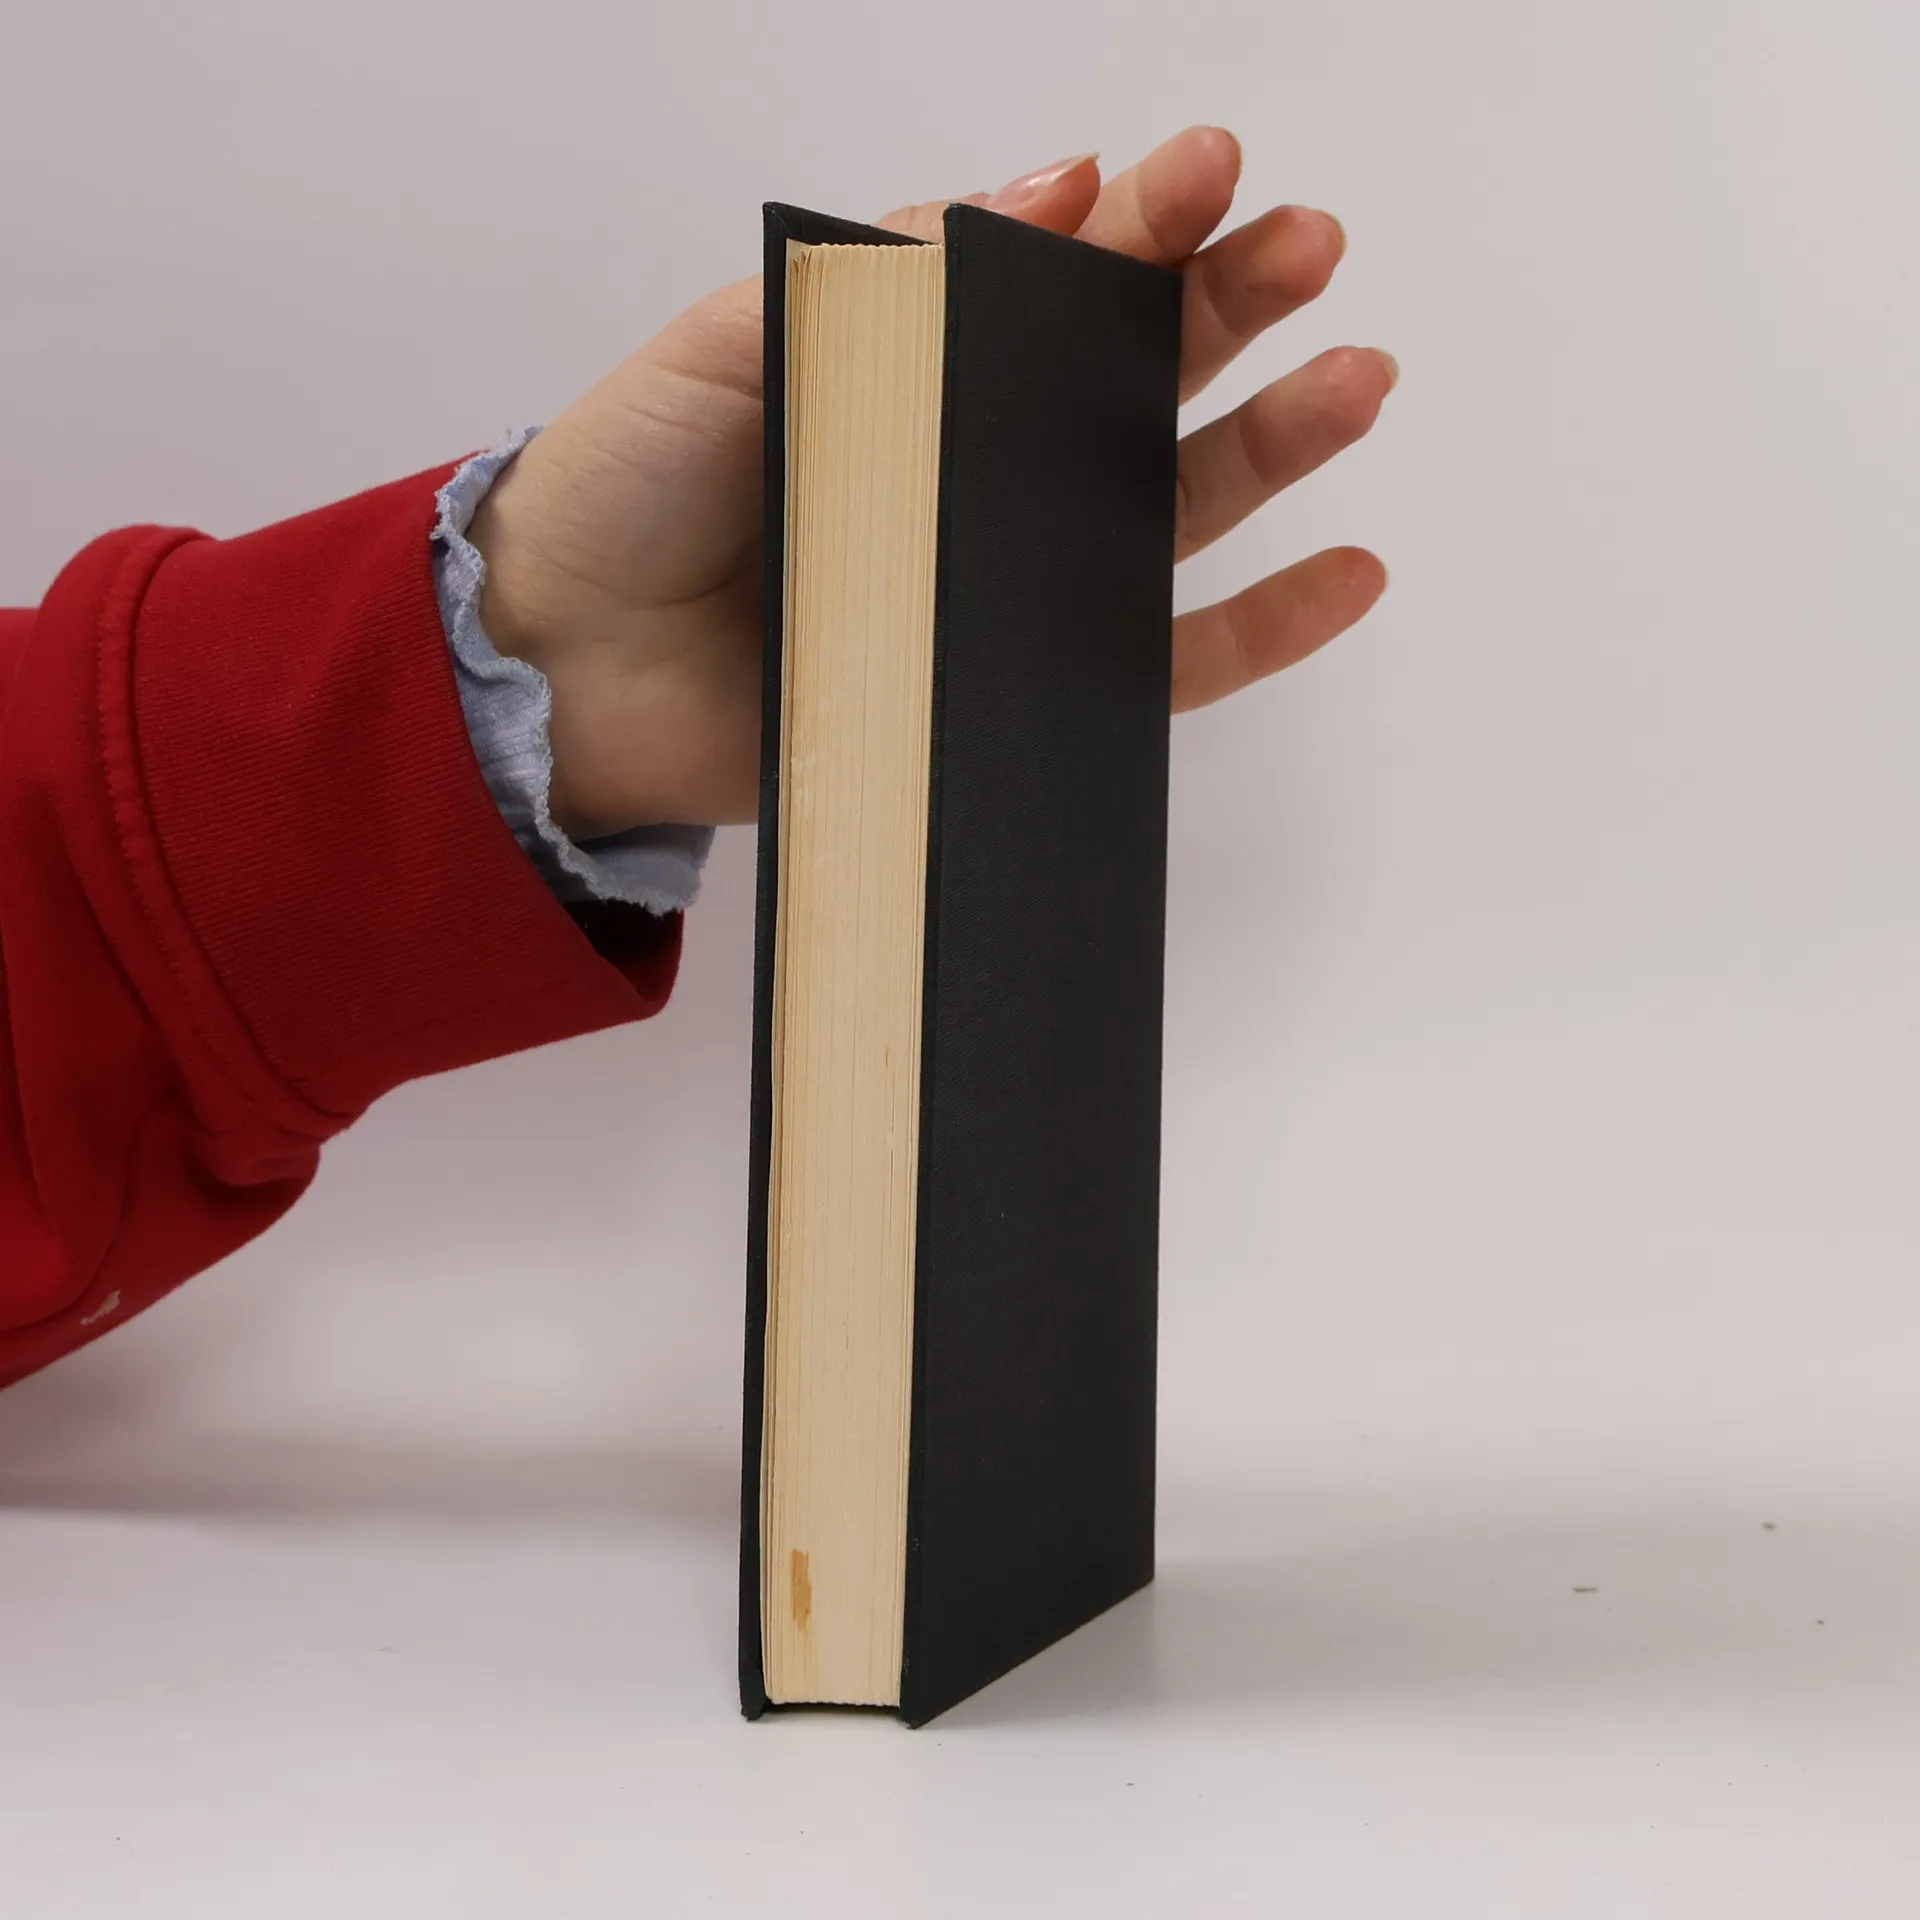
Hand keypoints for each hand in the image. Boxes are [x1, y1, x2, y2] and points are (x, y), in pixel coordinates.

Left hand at [467, 126, 1393, 836]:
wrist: (569, 668)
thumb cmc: (628, 493)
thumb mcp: (733, 347)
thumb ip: (875, 286)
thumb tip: (1033, 198)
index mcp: (923, 367)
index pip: (1060, 280)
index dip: (1139, 220)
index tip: (1203, 169)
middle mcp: (979, 467)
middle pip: (1138, 378)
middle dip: (1230, 303)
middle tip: (1303, 247)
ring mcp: (1003, 581)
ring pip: (1170, 506)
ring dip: (1275, 441)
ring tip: (1354, 378)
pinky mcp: (1012, 691)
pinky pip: (1159, 666)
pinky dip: (1261, 629)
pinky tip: (1345, 571)